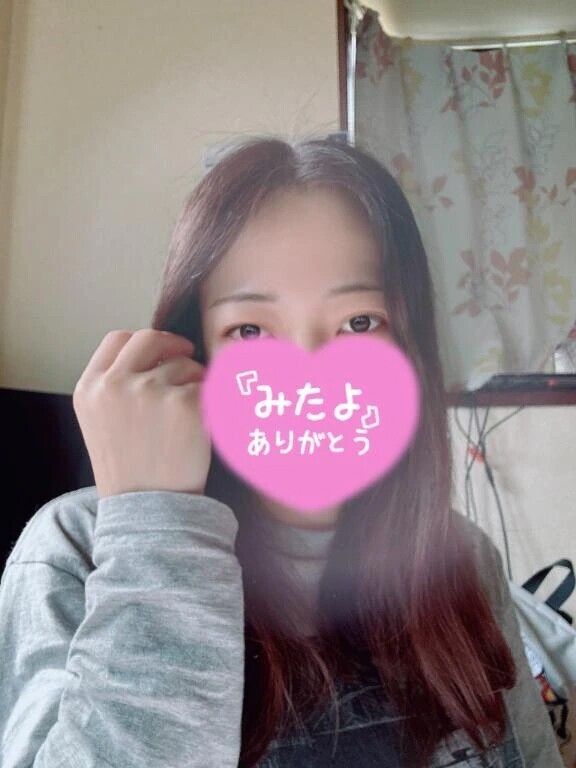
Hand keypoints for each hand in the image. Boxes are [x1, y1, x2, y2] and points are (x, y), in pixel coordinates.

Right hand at [73, 329, 210, 498]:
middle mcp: (114, 385)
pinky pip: (208, 387)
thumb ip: (118, 384)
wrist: (149, 511)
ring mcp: (149, 392)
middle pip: (149, 339)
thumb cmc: (133, 469)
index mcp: (90, 388)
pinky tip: (203, 426)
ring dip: (195, 382)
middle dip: (173, 346)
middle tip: (189, 358)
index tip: (160, 352)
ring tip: (189, 418)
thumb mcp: (103, 421)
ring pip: (185, 365)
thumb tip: (159, 352)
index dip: (142, 344)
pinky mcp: (185, 403)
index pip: (117, 340)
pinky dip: (213, 402)